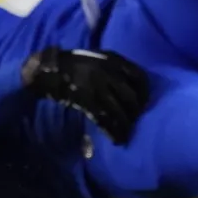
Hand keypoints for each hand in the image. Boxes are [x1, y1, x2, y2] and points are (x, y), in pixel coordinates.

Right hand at [20, 47, 149, 143]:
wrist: (52, 69)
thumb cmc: (78, 64)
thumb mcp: (100, 58)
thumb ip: (116, 68)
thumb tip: (133, 87)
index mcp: (114, 60)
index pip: (139, 77)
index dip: (145, 92)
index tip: (145, 103)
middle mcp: (108, 72)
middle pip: (130, 97)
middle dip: (135, 112)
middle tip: (135, 121)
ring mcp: (97, 87)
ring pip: (118, 111)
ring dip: (125, 126)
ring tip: (127, 135)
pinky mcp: (86, 100)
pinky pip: (104, 119)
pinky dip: (112, 131)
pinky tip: (116, 139)